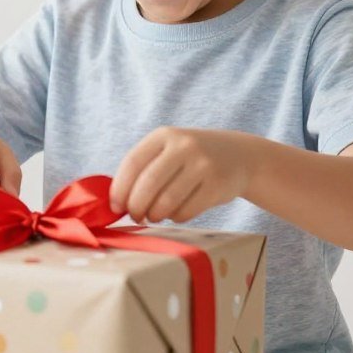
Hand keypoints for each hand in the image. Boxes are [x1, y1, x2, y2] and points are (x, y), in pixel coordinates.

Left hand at [109, 127, 255, 223]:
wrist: (238, 155)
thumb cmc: (190, 157)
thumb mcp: (168, 149)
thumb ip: (144, 168)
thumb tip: (115, 201)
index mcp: (164, 135)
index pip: (133, 162)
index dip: (120, 188)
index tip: (115, 206)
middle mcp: (183, 146)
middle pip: (148, 184)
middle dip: (136, 206)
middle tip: (134, 216)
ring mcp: (202, 165)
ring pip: (167, 201)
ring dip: (154, 215)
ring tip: (153, 215)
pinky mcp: (217, 186)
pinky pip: (186, 211)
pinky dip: (175, 217)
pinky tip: (175, 213)